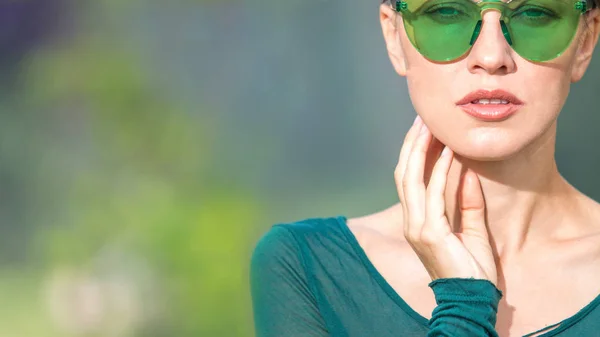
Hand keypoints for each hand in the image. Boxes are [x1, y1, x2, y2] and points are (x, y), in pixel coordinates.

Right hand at [394, 116, 497, 285]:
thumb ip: (468, 203)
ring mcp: (417, 227)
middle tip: (423, 118)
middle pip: (404, 173)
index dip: (413, 153)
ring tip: (432, 127)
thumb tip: (467, 172)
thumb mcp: (472, 230)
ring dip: (421, 150)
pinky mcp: (430, 232)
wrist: (470, 299)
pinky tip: (449, 152)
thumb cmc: (471, 269)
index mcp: (417, 221)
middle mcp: (411, 221)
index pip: (408, 180)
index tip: (424, 129)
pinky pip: (433, 193)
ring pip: (411, 179)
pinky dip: (440, 170)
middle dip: (413, 144)